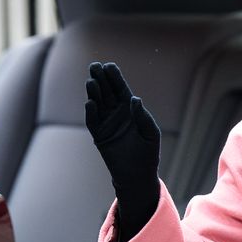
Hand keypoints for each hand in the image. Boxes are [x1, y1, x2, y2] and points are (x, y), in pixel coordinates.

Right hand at [85, 61, 160, 240]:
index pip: (121, 89)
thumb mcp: (150, 133)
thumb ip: (143, 116)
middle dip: (101, 79)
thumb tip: (134, 99)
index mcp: (130, 110)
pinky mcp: (99, 136)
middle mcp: (117, 113)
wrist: (138, 175)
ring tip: (92, 82)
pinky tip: (91, 102)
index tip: (110, 66)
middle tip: (95, 66)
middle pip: (106, 92)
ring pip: (98, 103)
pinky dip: (91, 112)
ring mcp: (106, 123)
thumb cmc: (148, 153)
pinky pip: (93, 121)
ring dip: (94, 92)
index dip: (115, 77)